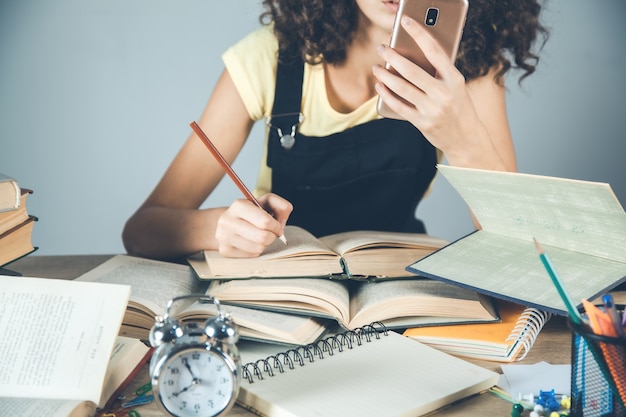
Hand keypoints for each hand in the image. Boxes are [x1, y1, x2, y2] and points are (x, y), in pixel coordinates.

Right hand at [215, 193, 292, 257]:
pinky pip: (252, 255)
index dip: (276, 226)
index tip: (277, 226)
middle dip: (272, 236)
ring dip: (265, 244)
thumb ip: (282, 206)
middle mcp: (228, 220)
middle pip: (263, 237)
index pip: (265, 221)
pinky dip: (256, 250)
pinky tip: (252, 243)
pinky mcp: (225, 250)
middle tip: (271, 233)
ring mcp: (224, 236)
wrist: (231, 223)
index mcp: (239, 205)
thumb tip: (282, 222)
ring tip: (260, 237)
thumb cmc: (253, 213)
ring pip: (258, 248)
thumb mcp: (267, 203)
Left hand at [372, 15, 477, 160]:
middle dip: (394, 57)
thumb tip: (412, 55)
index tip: (406, 21)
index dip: (419, 33)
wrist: (466, 138)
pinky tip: (379, 86)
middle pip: (413, 70)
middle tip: (382, 47)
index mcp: (454, 79)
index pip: (435, 50)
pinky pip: (399, 106)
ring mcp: (432, 109)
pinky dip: (386, 94)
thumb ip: (440, 72)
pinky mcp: (421, 122)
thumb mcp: (456, 86)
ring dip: (385, 75)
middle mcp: (443, 93)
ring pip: (402, 88)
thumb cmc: (459, 107)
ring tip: (377, 67)